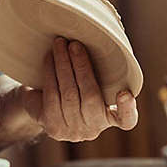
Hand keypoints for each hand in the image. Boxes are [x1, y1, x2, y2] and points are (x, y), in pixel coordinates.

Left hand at [20, 38, 137, 141]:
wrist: (40, 104)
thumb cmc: (72, 84)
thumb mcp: (87, 79)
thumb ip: (97, 68)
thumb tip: (100, 35)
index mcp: (111, 118)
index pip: (126, 120)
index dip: (127, 108)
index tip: (125, 93)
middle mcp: (94, 128)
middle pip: (91, 97)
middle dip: (82, 67)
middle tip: (74, 44)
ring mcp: (73, 131)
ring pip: (68, 94)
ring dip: (63, 65)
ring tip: (59, 44)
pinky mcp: (53, 127)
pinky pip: (51, 96)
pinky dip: (50, 73)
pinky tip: (49, 58)